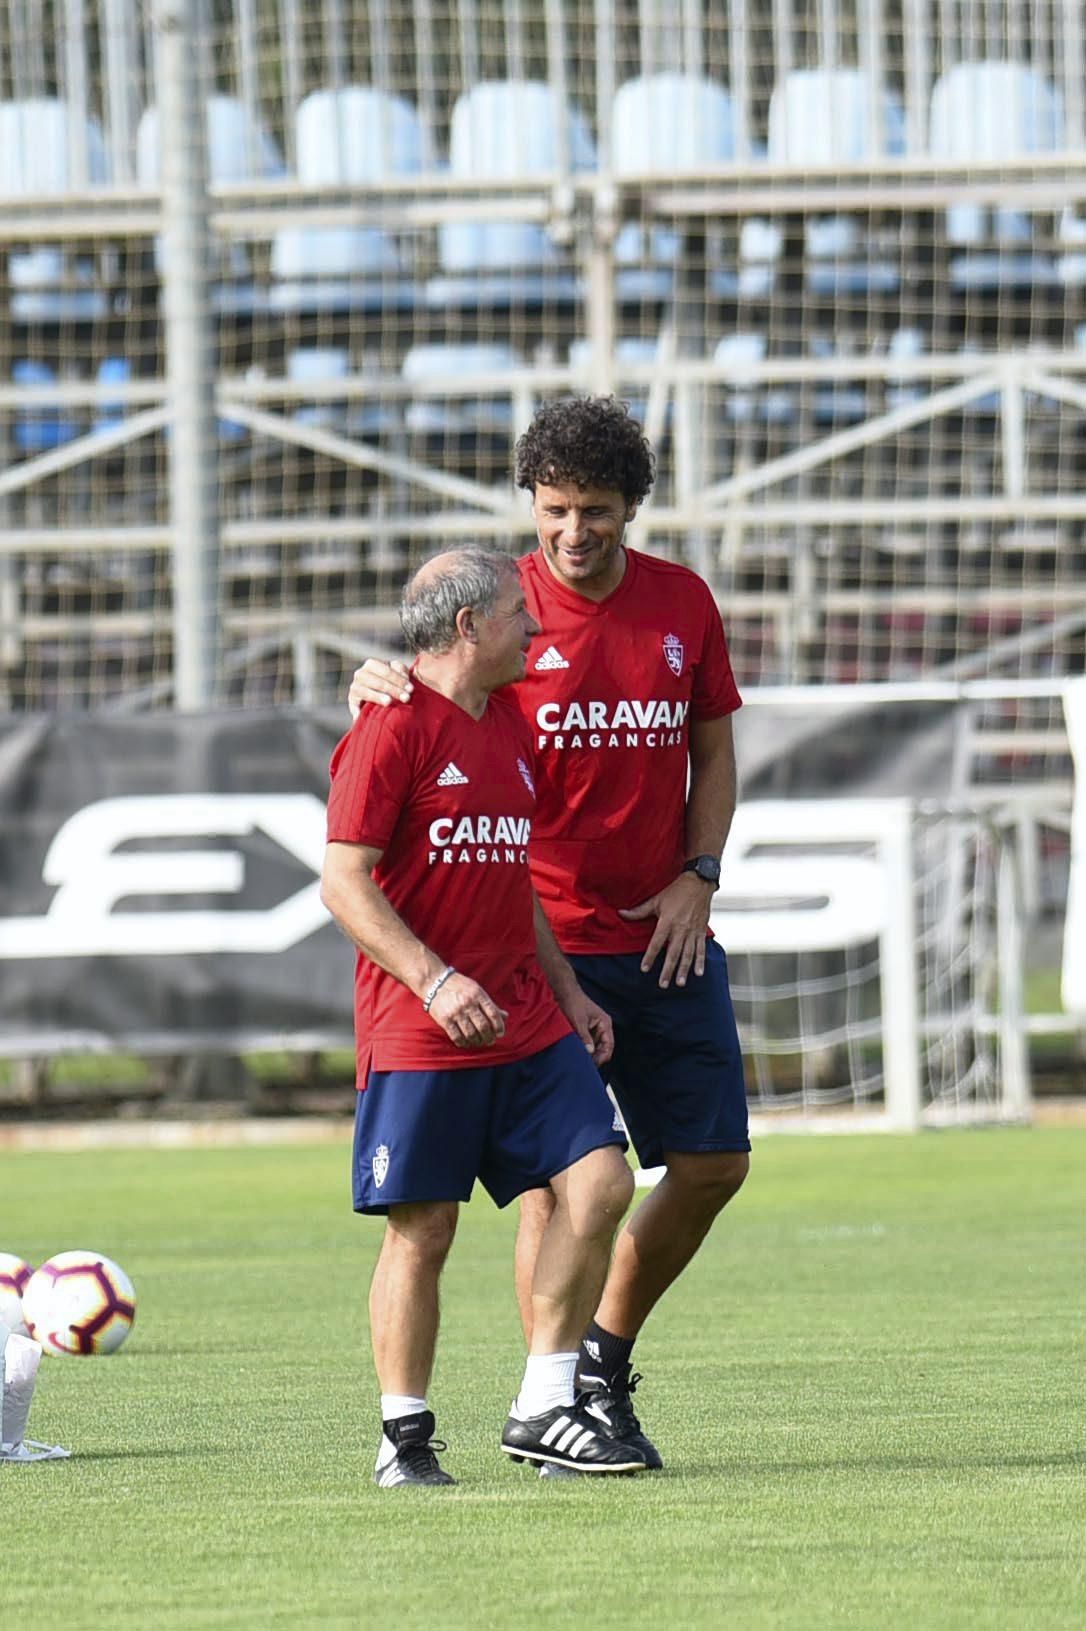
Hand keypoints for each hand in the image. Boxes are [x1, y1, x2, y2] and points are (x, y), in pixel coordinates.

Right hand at [348, 658, 412, 718]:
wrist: (380, 699)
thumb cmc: (392, 684)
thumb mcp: (398, 675)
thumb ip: (401, 671)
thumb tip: (404, 676)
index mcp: (372, 664)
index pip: (385, 670)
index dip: (399, 679)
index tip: (411, 689)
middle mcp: (361, 674)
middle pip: (376, 681)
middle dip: (392, 689)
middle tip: (406, 698)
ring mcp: (355, 687)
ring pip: (365, 691)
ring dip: (377, 696)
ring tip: (389, 702)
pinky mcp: (352, 701)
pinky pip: (354, 705)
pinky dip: (357, 710)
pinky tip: (362, 715)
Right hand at [427, 973, 507, 1049]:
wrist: (433, 981)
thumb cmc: (458, 985)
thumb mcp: (476, 989)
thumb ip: (489, 1004)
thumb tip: (505, 1016)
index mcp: (478, 994)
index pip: (493, 1014)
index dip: (499, 1026)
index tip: (500, 1033)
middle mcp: (468, 1003)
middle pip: (483, 1026)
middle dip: (489, 1037)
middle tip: (490, 1041)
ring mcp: (456, 1012)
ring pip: (471, 1034)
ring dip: (477, 1042)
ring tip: (479, 1042)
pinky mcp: (445, 1020)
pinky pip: (457, 1037)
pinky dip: (463, 1043)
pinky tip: (466, 1043)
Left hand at [556, 986, 613, 1065]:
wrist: (564, 992)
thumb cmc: (573, 1003)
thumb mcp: (578, 1021)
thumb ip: (585, 1036)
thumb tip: (590, 1051)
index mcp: (605, 1023)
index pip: (609, 1045)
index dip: (602, 1056)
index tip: (593, 1065)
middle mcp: (602, 1026)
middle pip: (603, 1047)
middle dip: (596, 1057)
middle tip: (585, 1066)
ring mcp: (595, 1028)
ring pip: (596, 1046)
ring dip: (590, 1053)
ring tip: (581, 1061)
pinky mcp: (587, 1029)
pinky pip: (589, 1042)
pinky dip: (585, 1048)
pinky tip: (578, 1053)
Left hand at [618, 873, 712, 988]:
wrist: (699, 883)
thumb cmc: (676, 890)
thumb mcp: (656, 900)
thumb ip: (639, 911)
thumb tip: (621, 913)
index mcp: (667, 921)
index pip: (657, 943)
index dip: (650, 956)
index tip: (644, 969)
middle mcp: (680, 929)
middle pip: (673, 953)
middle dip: (668, 970)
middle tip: (663, 984)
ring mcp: (692, 931)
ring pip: (688, 955)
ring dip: (684, 970)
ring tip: (680, 983)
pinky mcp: (701, 931)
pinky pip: (701, 949)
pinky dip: (701, 962)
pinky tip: (699, 973)